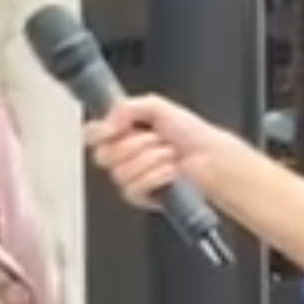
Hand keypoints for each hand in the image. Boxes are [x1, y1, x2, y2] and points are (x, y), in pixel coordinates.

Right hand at [83, 95, 232, 208]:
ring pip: (119, 173)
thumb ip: (125, 108)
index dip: (99, 133)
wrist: (211, 159)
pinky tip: (170, 171)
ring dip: (150, 160)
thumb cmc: (192, 134)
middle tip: (155, 139)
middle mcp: (125, 154)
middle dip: (134, 145)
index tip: (113, 129)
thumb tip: (105, 124)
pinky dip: (156, 176)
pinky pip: (133, 188)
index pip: (92, 135)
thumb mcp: (157, 106)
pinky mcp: (141, 196)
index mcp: (124, 131)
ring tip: (169, 154)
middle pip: (103, 156)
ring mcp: (132, 176)